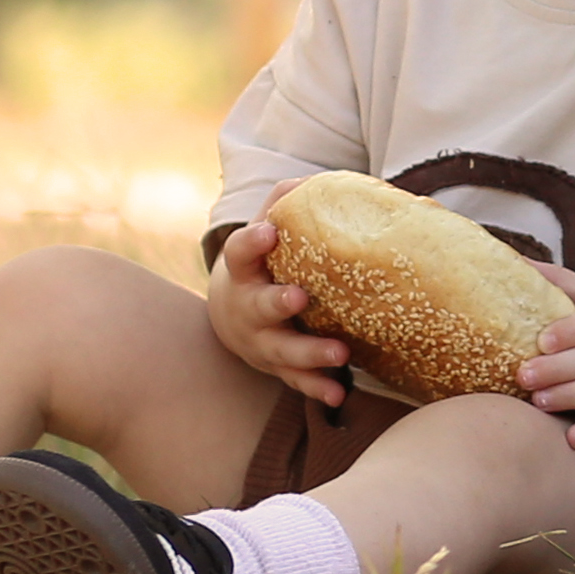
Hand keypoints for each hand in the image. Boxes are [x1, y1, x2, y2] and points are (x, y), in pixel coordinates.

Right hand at [208, 179, 355, 405]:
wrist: (234, 314)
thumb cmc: (264, 263)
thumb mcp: (266, 232)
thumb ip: (285, 206)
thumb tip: (313, 180)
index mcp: (244, 270)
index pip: (240, 252)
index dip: (252, 243)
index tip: (268, 233)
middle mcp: (248, 308)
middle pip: (259, 308)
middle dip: (277, 304)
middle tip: (300, 298)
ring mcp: (262, 341)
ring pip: (282, 350)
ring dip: (310, 354)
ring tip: (340, 353)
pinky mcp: (279, 367)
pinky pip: (298, 381)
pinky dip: (318, 388)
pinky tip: (340, 393)